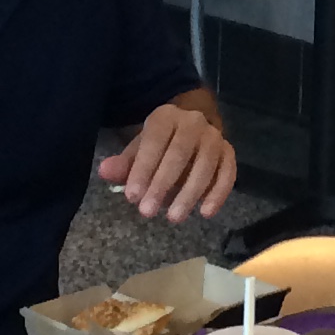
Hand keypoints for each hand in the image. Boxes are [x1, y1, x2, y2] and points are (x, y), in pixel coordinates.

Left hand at [101, 101, 236, 222]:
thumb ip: (123, 163)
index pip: (154, 141)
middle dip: (162, 183)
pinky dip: (219, 193)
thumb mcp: (139, 148)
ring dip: (189, 193)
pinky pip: (228, 173)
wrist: (193, 125)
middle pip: (180, 153)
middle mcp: (194, 123)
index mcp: (166, 117)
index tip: (132, 197)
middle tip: (147, 212)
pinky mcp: (229, 153)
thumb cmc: (160, 143)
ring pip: (205, 165)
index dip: (143, 168)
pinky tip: (206, 213)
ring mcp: (215, 137)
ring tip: (173, 218)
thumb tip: (104, 171)